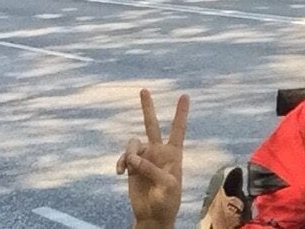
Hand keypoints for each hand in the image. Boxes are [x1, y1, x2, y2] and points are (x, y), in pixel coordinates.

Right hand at [116, 89, 189, 228]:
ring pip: (133, 143)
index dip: (181, 113)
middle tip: (144, 90)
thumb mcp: (167, 186)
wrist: (152, 215)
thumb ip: (152, 169)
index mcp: (173, 155)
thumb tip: (132, 159)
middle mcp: (158, 152)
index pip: (178, 130)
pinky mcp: (132, 166)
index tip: (185, 96)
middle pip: (152, 125)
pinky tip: (119, 172)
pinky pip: (123, 156)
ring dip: (129, 154)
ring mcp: (144, 158)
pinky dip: (120, 162)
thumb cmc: (168, 202)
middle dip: (147, 108)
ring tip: (128, 167)